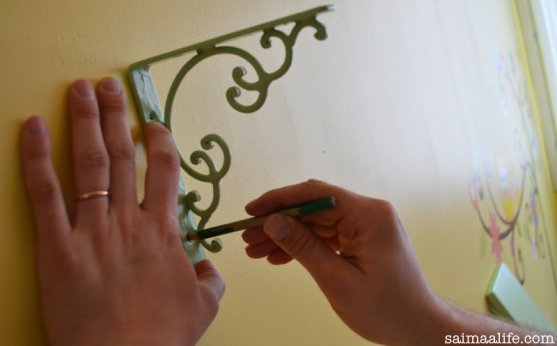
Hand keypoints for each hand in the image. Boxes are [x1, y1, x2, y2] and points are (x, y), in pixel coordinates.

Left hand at [20, 78, 224, 345]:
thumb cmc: (164, 335)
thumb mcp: (204, 305)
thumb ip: (211, 278)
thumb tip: (210, 266)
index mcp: (163, 231)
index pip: (164, 171)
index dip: (159, 141)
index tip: (152, 124)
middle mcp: (128, 221)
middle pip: (123, 155)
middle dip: (117, 115)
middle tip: (110, 85)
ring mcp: (91, 231)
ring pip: (88, 162)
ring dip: (83, 121)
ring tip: (80, 90)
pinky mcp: (57, 248)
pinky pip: (44, 194)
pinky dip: (36, 157)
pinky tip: (30, 127)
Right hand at [242, 180, 441, 344]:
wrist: (418, 327)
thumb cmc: (385, 308)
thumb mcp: (338, 280)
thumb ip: (304, 247)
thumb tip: (272, 221)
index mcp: (369, 215)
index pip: (316, 194)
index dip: (280, 200)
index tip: (251, 211)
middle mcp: (368, 212)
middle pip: (313, 207)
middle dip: (279, 221)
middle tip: (247, 237)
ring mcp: (365, 225)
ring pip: (316, 222)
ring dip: (287, 235)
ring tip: (255, 250)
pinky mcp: (361, 239)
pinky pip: (327, 235)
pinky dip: (303, 246)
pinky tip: (278, 257)